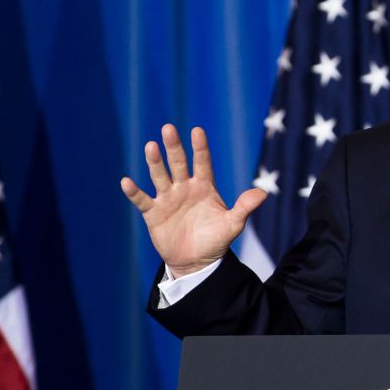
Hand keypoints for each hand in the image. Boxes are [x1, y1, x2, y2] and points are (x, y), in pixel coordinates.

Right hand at [120, 124, 267, 277]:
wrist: (196, 261)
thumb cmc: (216, 239)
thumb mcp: (233, 224)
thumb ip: (245, 207)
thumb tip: (263, 193)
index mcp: (204, 186)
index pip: (202, 162)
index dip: (200, 147)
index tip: (197, 131)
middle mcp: (184, 187)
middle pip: (177, 163)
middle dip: (173, 147)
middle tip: (168, 129)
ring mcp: (167, 199)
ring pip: (159, 176)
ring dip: (154, 162)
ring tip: (151, 147)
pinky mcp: (154, 213)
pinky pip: (142, 200)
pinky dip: (134, 192)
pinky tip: (126, 182)